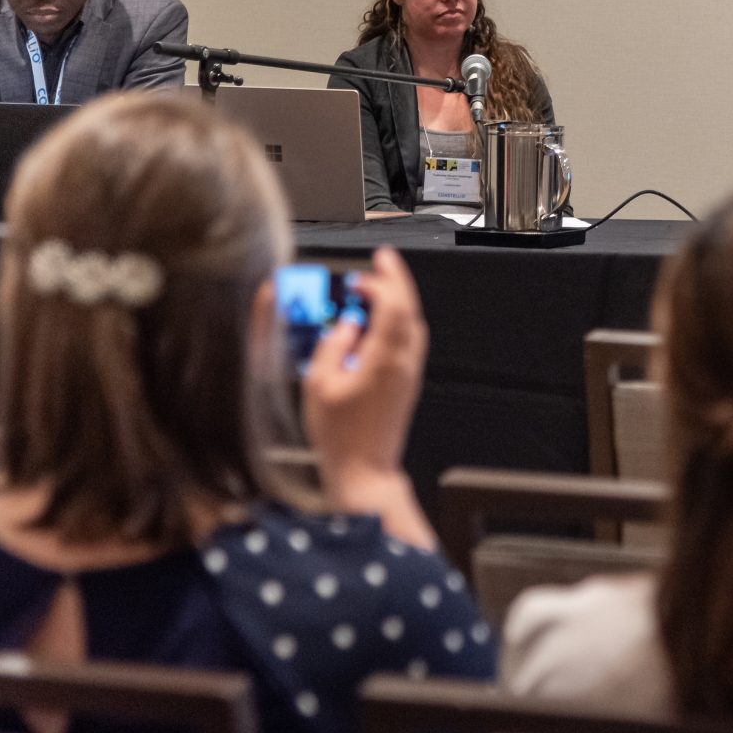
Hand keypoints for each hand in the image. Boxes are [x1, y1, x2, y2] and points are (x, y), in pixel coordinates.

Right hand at [302, 246, 433, 542]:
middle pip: (409, 309)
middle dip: (397, 281)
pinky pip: (409, 341)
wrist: (364, 470)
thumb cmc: (339, 436)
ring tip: (377, 288)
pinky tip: (382, 321)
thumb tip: (346, 325)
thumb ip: (332, 346)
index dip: (385, 280)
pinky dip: (398, 322)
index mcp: (383, 359)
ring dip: (399, 301)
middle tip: (383, 262)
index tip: (374, 264)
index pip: (393, 305)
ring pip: (413, 324)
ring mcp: (409, 373)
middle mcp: (403, 363)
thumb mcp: (319, 385)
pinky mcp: (407, 384)